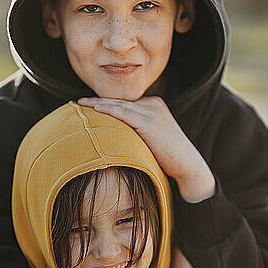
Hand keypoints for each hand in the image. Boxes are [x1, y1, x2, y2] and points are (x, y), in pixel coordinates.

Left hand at [77, 96, 215, 201]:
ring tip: (80, 105)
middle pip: (119, 101)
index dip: (105, 104)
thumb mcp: (151, 139)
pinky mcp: (149, 121)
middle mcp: (153, 104)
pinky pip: (123, 113)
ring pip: (119, 104)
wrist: (188, 166)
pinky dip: (107, 110)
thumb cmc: (168, 158)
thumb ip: (136, 133)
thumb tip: (114, 138)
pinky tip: (94, 109)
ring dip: (97, 104)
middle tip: (79, 102)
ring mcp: (152, 111)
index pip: (124, 103)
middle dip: (98, 101)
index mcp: (153, 106)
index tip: (87, 106)